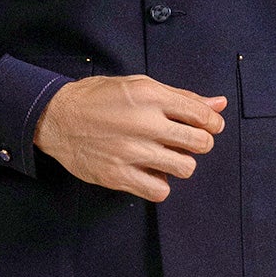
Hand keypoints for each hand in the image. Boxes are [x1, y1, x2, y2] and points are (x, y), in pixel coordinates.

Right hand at [33, 74, 227, 200]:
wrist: (56, 118)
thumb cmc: (98, 98)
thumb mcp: (139, 85)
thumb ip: (181, 96)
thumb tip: (219, 103)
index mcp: (151, 96)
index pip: (202, 115)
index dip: (212, 123)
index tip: (207, 127)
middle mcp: (144, 123)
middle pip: (199, 143)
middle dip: (198, 142)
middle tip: (184, 141)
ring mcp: (132, 151)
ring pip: (185, 168)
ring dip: (180, 163)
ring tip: (165, 157)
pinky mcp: (119, 175)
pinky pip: (160, 191)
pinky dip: (159, 184)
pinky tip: (149, 172)